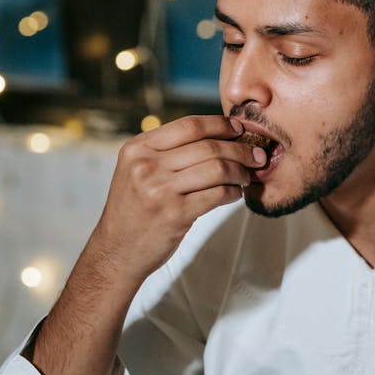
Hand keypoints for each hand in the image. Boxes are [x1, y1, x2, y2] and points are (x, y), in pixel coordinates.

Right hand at [93, 115, 265, 284]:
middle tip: (257, 154)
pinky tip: (236, 194)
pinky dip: (234, 192)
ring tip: (248, 176)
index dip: (220, 124)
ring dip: (241, 171)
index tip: (239, 129)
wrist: (117, 250)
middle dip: (240, 149)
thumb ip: (166, 151)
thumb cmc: (134, 208)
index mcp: (138, 148)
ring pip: (218, 168)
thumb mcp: (137, 170)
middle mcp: (146, 165)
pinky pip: (218, 194)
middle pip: (208, 146)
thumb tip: (215, 134)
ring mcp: (160, 190)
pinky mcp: (175, 214)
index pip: (189, 125)